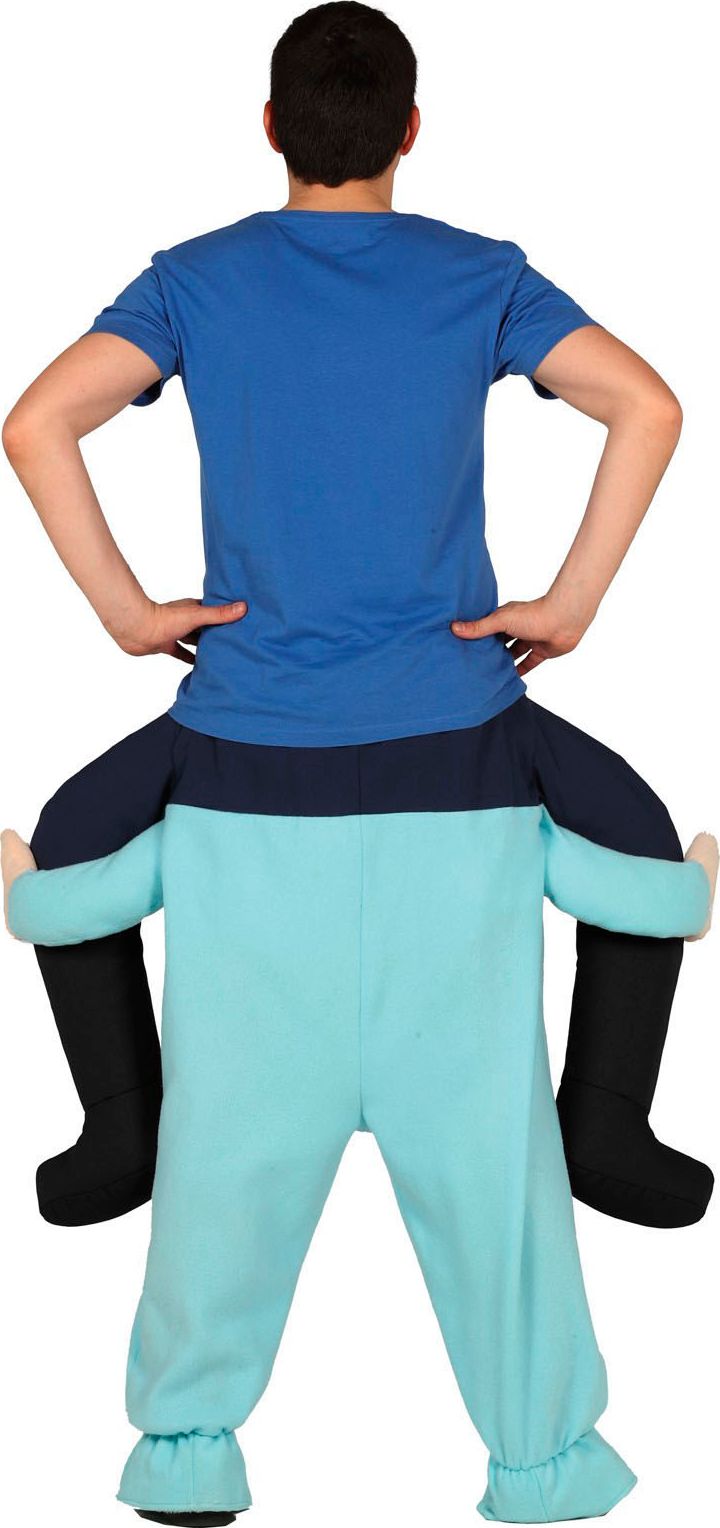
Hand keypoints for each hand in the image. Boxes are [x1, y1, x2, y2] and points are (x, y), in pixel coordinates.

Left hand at [108, 596, 247, 663]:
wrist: (136, 629)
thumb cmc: (164, 618)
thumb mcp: (197, 616)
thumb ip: (218, 614)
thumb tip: (243, 607)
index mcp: (193, 608)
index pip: (215, 611)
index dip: (227, 615)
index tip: (243, 622)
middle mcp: (185, 619)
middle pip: (206, 627)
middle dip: (218, 634)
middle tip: (236, 642)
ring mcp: (176, 632)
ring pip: (195, 641)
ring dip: (205, 647)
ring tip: (222, 656)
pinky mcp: (166, 645)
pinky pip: (182, 653)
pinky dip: (190, 660)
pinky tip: (200, 666)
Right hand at [451, 593, 588, 675]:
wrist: (565, 620)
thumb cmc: (534, 615)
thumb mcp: (501, 621)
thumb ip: (479, 628)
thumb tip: (454, 628)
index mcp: (506, 617)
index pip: (488, 627)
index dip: (477, 636)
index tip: (463, 647)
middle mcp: (517, 628)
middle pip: (500, 642)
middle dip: (490, 651)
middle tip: (473, 664)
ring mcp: (530, 640)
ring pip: (513, 653)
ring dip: (504, 662)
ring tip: (488, 675)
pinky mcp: (541, 651)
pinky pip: (528, 663)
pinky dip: (520, 671)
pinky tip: (509, 680)